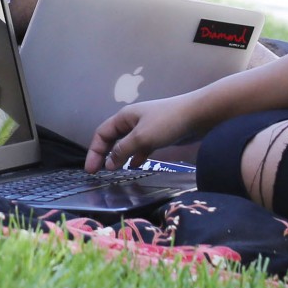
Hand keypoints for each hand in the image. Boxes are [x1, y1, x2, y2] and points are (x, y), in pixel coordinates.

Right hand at [83, 94, 200, 172]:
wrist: (198, 115)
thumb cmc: (167, 123)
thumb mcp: (141, 138)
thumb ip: (123, 151)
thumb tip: (108, 164)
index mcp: (124, 117)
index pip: (102, 134)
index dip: (94, 152)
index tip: (90, 170)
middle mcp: (132, 122)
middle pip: (112, 138)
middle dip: (103, 154)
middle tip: (97, 173)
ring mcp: (145, 128)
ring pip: (126, 144)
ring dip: (119, 157)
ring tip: (114, 172)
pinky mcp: (157, 136)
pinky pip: (140, 147)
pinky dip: (135, 156)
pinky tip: (134, 166)